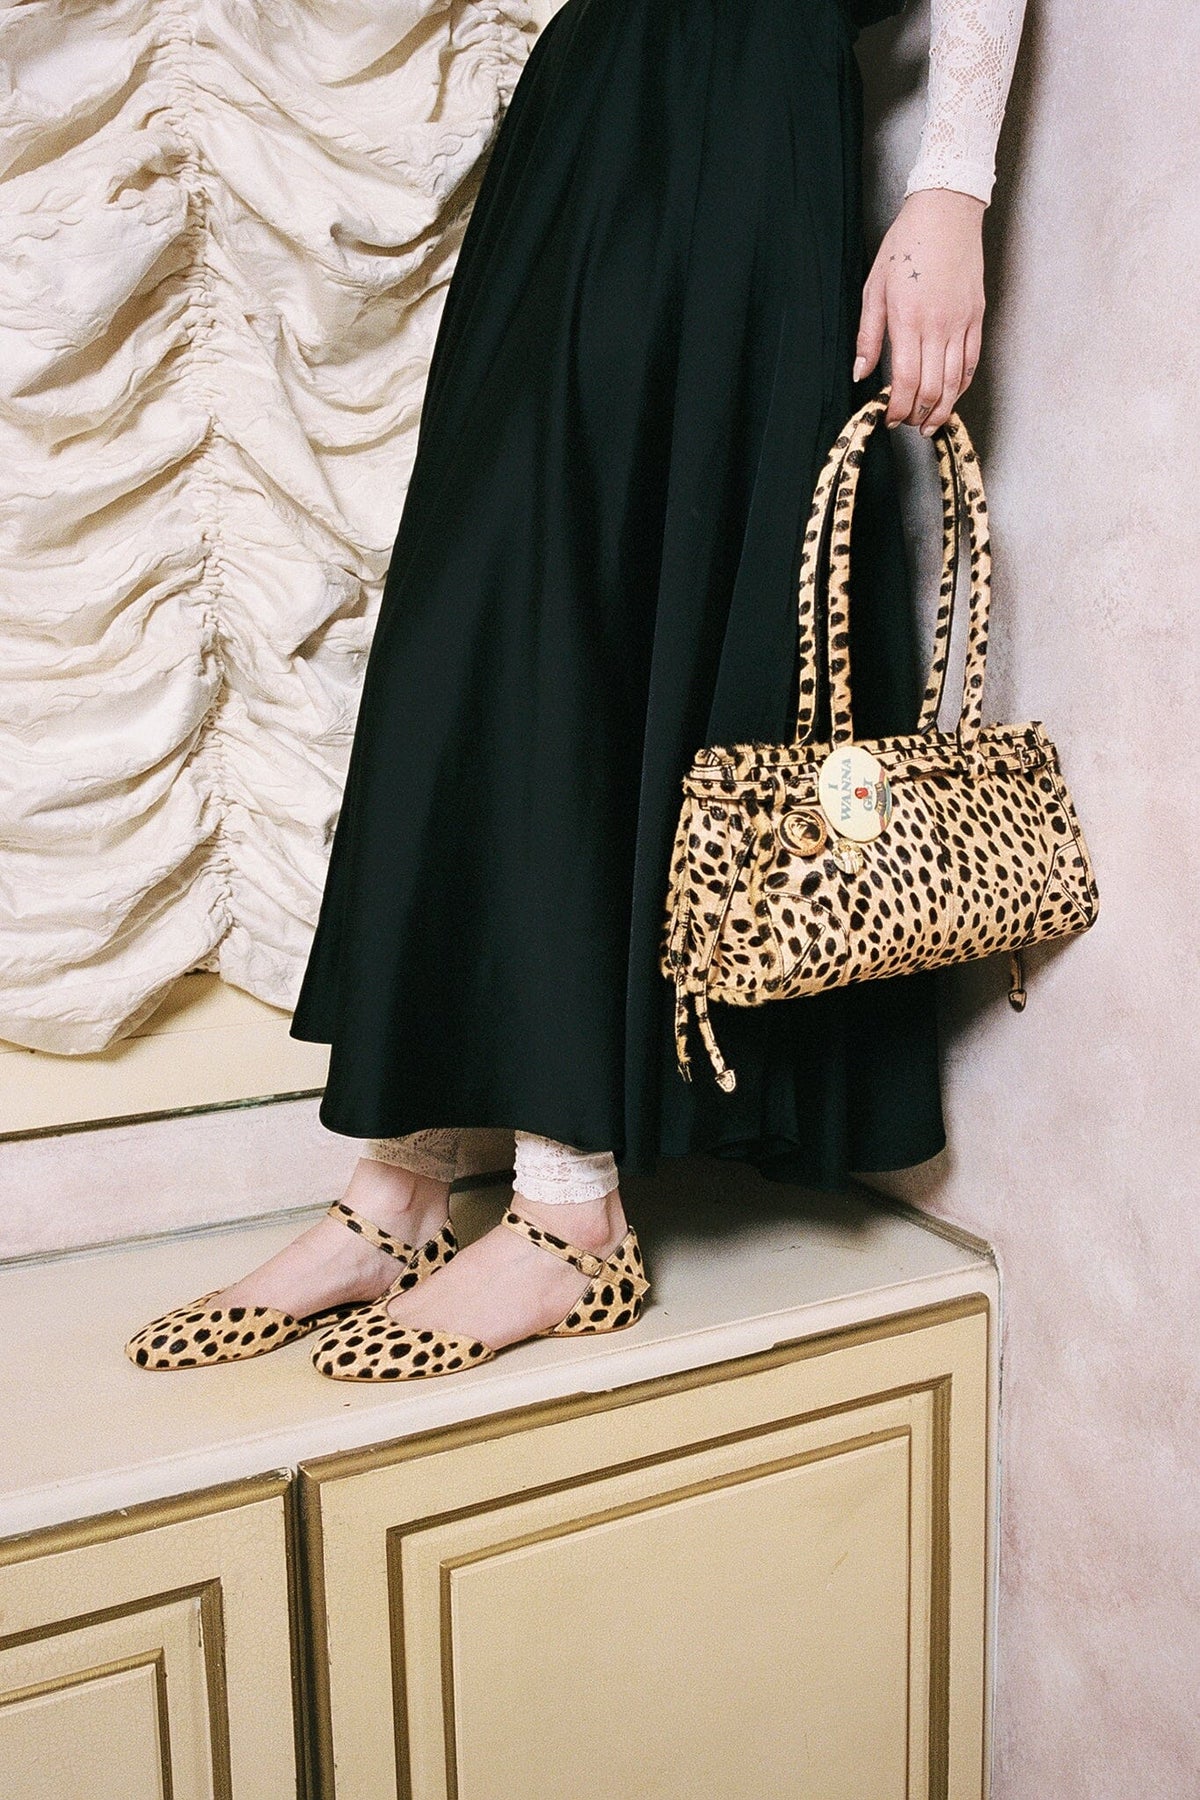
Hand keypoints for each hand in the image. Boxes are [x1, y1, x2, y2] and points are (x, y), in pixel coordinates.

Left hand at [853, 188, 985, 433]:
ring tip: (929, 423)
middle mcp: (938, 325)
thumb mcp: (874, 288)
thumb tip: (861, 372)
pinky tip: (950, 395)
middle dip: (918, 415)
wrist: (946, 212)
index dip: (898, 408)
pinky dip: (961, 385)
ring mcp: (961, 322)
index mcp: (908, 319)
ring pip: (955, 381)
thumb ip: (869, 335)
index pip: (906, 380)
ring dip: (942, 408)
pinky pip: (971, 362)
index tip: (890, 419)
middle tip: (908, 426)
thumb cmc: (906, 244)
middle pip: (932, 388)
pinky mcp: (976, 316)